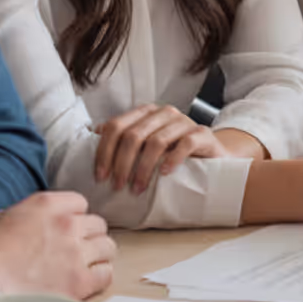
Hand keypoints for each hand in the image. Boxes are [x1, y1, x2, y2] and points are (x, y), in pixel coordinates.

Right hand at [0, 191, 115, 299]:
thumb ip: (22, 215)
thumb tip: (25, 223)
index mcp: (47, 205)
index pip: (80, 203)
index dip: (75, 217)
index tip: (69, 230)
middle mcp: (67, 224)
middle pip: (97, 225)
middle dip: (88, 237)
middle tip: (78, 251)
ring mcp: (75, 253)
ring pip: (107, 248)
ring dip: (97, 257)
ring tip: (85, 267)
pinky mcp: (79, 281)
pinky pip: (106, 275)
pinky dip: (99, 279)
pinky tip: (87, 283)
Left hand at [94, 103, 226, 194]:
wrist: (212, 154)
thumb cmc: (173, 152)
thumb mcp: (145, 144)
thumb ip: (122, 139)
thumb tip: (90, 136)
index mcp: (145, 113)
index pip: (116, 126)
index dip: (104, 151)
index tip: (100, 176)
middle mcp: (163, 113)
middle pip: (133, 135)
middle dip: (121, 164)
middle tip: (118, 186)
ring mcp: (184, 122)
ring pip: (156, 141)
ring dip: (143, 168)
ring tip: (138, 188)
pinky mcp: (202, 134)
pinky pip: (185, 144)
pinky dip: (172, 160)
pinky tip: (164, 174)